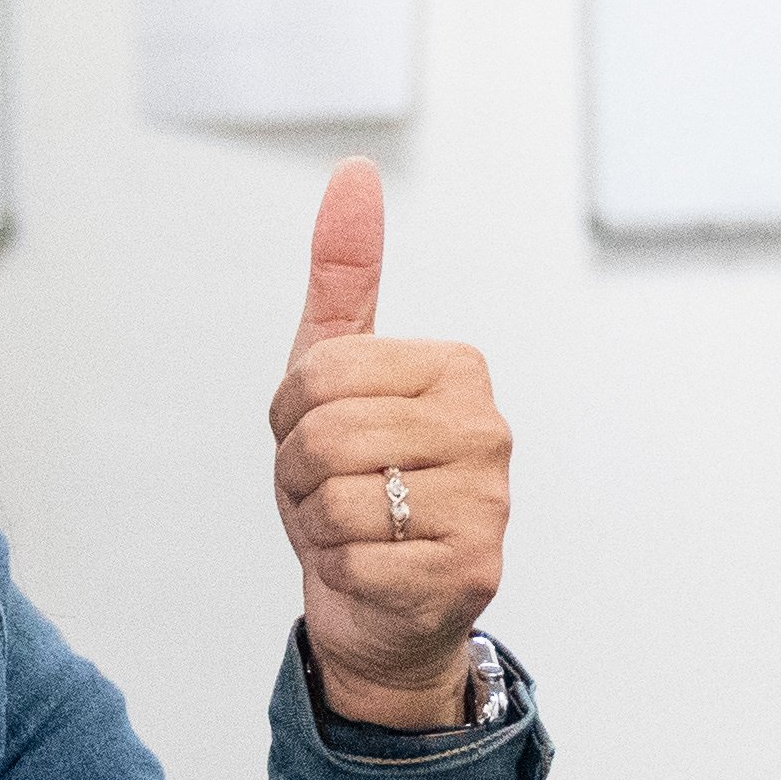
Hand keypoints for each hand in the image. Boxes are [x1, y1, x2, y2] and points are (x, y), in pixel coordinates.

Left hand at [268, 158, 509, 727]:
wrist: (384, 609)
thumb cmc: (358, 484)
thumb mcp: (336, 375)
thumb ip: (345, 275)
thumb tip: (355, 170)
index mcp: (459, 370)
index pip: (319, 375)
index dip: (290, 417)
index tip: (320, 438)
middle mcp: (488, 430)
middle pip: (324, 435)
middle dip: (298, 475)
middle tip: (331, 493)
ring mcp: (489, 505)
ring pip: (335, 498)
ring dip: (317, 526)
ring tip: (352, 530)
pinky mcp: (470, 572)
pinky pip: (353, 560)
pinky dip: (340, 574)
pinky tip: (372, 572)